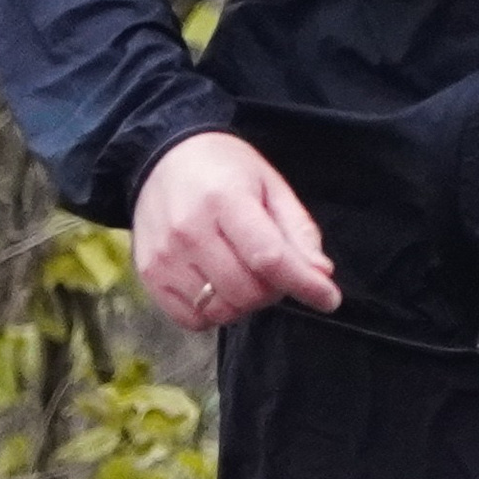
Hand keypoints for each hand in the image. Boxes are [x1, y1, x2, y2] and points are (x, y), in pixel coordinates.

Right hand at [133, 132, 341, 331]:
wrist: (163, 158)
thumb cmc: (224, 170)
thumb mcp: (270, 185)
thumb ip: (298, 230)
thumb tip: (321, 275)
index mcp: (225, 200)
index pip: (269, 257)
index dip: (304, 283)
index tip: (329, 298)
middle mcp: (189, 231)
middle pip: (247, 290)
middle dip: (273, 289)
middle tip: (273, 269)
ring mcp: (165, 257)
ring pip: (222, 310)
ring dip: (245, 303)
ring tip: (244, 273)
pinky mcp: (149, 275)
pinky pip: (192, 319)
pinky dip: (214, 312)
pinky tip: (218, 286)